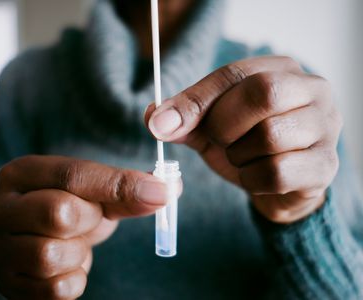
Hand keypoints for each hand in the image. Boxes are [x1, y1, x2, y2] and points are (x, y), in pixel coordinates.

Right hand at [0, 156, 169, 298]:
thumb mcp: (101, 193)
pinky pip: (53, 290)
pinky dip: (74, 280)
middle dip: (89, 220)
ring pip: (48, 255)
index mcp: (22, 173)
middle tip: (90, 219)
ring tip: (76, 244)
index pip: (73, 175)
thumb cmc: (77, 208)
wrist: (53, 237)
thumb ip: (131, 188)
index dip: (119, 186)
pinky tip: (70, 265)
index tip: (157, 193)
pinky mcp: (8, 283)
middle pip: (58, 213)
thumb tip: (167, 189)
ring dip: (78, 253)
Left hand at [145, 56, 341, 223]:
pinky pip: (278, 172)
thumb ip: (186, 118)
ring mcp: (325, 128)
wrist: (281, 184)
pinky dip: (253, 180)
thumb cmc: (248, 145)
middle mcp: (312, 90)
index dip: (195, 100)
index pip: (234, 73)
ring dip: (239, 156)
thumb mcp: (212, 126)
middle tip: (218, 141)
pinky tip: (254, 178)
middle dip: (224, 125)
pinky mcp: (325, 165)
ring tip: (241, 159)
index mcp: (280, 69)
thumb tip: (154, 117)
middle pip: (263, 93)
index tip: (162, 124)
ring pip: (270, 136)